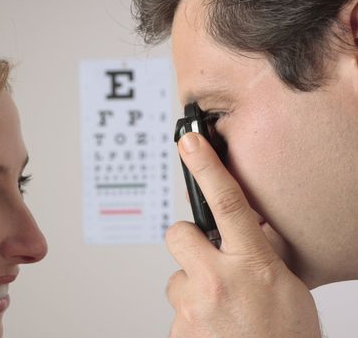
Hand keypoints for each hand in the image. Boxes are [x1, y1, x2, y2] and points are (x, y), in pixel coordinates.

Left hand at [167, 132, 320, 337]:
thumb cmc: (285, 335)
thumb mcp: (285, 284)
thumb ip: (261, 250)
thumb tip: (248, 225)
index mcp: (251, 263)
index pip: (227, 202)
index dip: (207, 167)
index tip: (190, 143)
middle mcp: (217, 280)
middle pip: (178, 234)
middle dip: (189, 241)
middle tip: (207, 259)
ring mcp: (193, 306)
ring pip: (177, 278)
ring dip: (193, 286)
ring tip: (219, 306)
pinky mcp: (178, 330)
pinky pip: (178, 308)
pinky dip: (193, 314)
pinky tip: (214, 325)